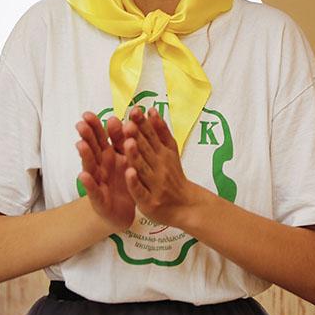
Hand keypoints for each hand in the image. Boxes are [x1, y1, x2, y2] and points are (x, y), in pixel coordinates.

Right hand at [76, 112, 135, 232]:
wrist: (122, 212)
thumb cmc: (123, 181)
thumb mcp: (126, 159)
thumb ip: (123, 140)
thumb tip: (120, 117)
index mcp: (109, 155)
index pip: (101, 137)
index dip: (95, 126)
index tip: (88, 114)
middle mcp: (100, 166)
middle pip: (93, 148)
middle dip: (87, 136)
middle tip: (81, 123)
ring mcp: (98, 181)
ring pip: (90, 166)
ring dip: (86, 155)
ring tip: (81, 144)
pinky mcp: (99, 199)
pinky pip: (93, 190)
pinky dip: (89, 183)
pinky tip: (83, 176)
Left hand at [122, 106, 202, 228]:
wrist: (186, 205)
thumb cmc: (173, 176)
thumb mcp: (171, 151)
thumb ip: (161, 131)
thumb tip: (152, 109)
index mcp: (162, 153)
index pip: (151, 135)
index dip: (142, 124)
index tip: (134, 111)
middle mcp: (159, 166)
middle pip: (146, 149)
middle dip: (137, 136)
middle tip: (128, 123)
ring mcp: (154, 184)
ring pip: (142, 168)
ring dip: (135, 155)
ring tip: (128, 143)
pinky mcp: (148, 200)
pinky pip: (140, 190)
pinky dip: (135, 182)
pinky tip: (129, 173)